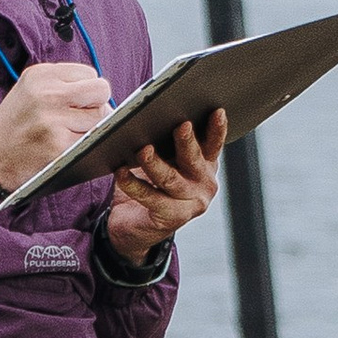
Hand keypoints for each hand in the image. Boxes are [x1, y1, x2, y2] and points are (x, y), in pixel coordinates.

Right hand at [0, 62, 112, 196]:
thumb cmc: (15, 124)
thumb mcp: (31, 89)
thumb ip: (63, 84)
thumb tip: (104, 93)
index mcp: (41, 74)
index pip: (89, 73)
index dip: (86, 90)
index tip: (71, 102)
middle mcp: (47, 93)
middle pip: (101, 90)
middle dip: (97, 104)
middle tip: (78, 118)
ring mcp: (53, 119)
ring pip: (101, 117)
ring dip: (91, 127)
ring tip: (66, 133)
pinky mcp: (59, 145)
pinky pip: (92, 140)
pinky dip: (85, 145)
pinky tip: (65, 146)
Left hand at [105, 106, 225, 261]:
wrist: (137, 226)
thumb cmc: (152, 183)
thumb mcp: (165, 161)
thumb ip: (166, 145)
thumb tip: (149, 119)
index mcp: (205, 165)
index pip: (214, 144)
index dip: (217, 128)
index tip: (217, 111)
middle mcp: (204, 184)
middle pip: (194, 159)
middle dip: (187, 142)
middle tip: (181, 125)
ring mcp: (191, 204)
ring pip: (171, 179)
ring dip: (155, 163)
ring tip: (143, 150)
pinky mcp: (172, 218)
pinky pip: (150, 198)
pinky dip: (133, 184)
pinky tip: (121, 172)